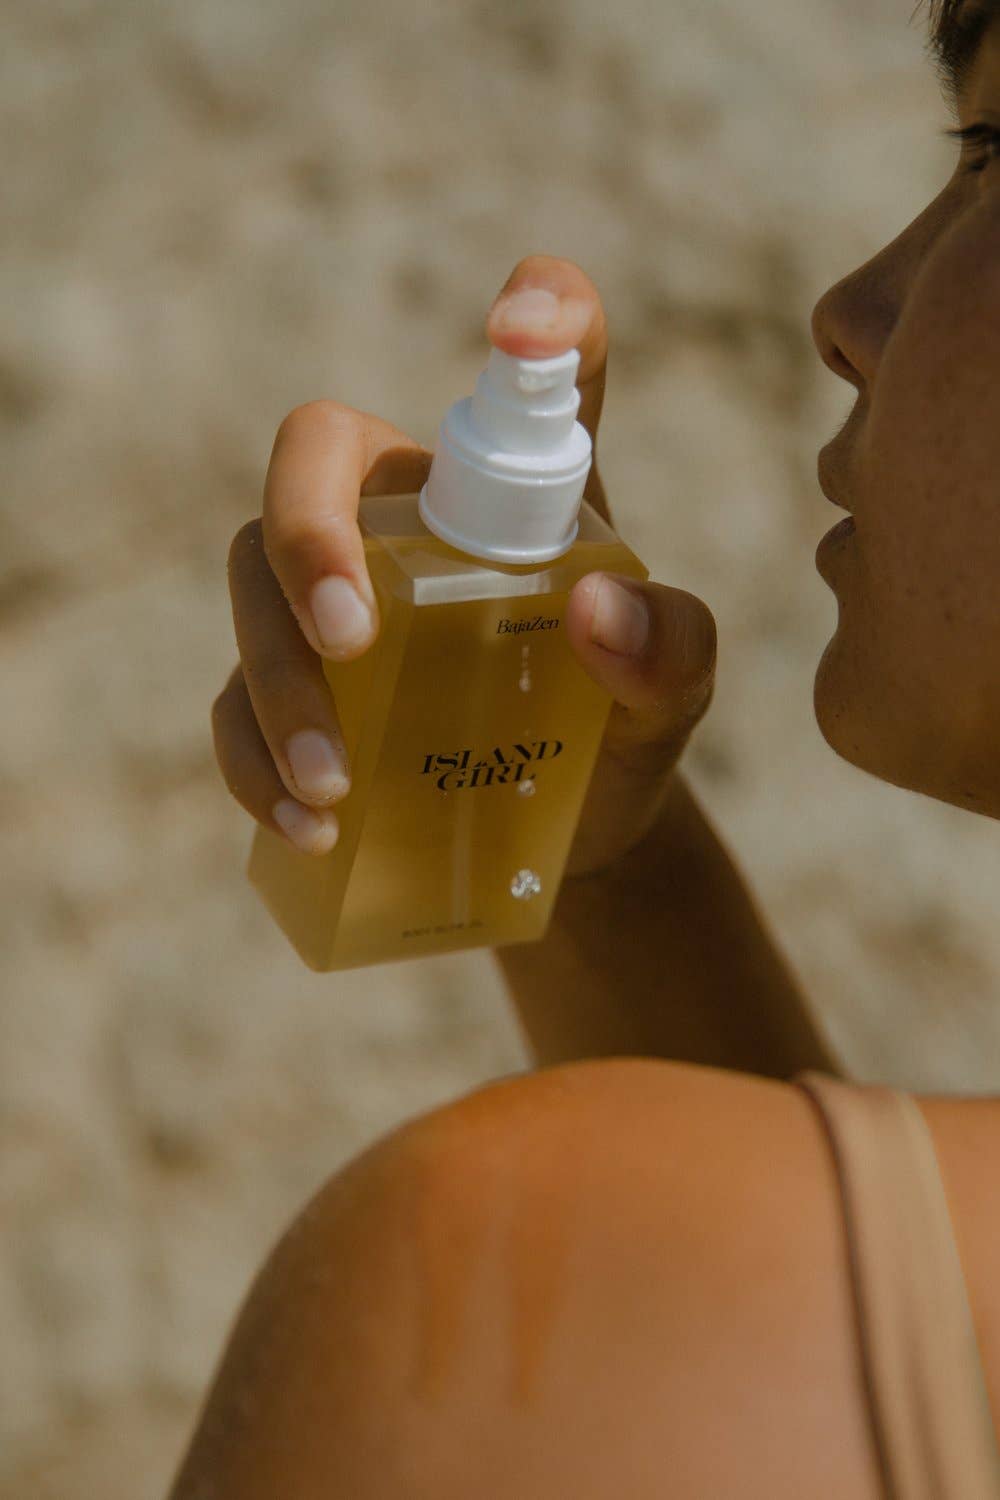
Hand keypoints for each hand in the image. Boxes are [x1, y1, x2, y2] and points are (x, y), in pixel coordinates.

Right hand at [212, 255, 716, 876]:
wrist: (571, 830)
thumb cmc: (620, 730)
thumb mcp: (670, 695)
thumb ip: (670, 649)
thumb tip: (597, 608)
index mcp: (506, 491)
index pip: (522, 377)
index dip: (538, 309)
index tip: (526, 325)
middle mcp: (404, 521)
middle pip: (310, 464)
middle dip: (308, 537)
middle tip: (352, 641)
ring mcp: (330, 604)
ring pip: (250, 582)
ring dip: (276, 678)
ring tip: (335, 785)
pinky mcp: (288, 695)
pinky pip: (232, 704)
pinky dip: (254, 764)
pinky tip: (310, 826)